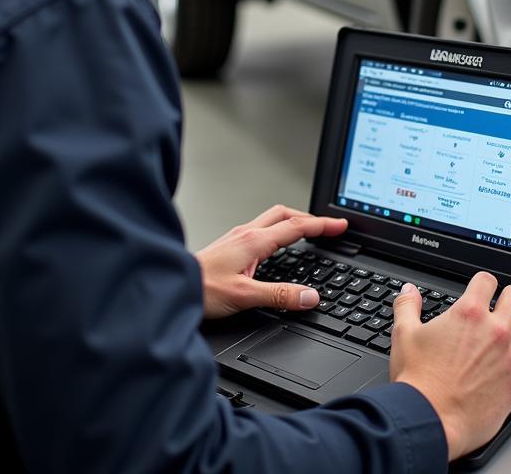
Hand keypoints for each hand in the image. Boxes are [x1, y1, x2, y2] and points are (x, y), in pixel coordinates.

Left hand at [194, 205, 347, 318]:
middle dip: (309, 217)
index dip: (321, 225)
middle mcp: (245, 234)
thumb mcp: (245, 297)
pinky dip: (278, 232)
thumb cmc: (200, 290)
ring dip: (293, 222)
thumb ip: (280, 296)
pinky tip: (276, 246)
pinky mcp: (229, 245)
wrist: (170, 286)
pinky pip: (261, 230)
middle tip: (328, 226)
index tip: (340, 225)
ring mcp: (236, 237)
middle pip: (284, 214)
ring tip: (308, 232)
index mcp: (253, 241)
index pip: (295, 227)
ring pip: (272, 220)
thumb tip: (310, 296)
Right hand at [390, 271, 510, 461]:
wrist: (429, 419)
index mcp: (469, 314)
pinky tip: (510, 367)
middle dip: (509, 297)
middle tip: (501, 303)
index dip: (483, 281)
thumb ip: (408, 306)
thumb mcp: (404, 334)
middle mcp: (494, 332)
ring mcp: (508, 360)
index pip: (487, 281)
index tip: (480, 287)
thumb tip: (409, 291)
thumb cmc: (417, 379)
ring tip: (506, 337)